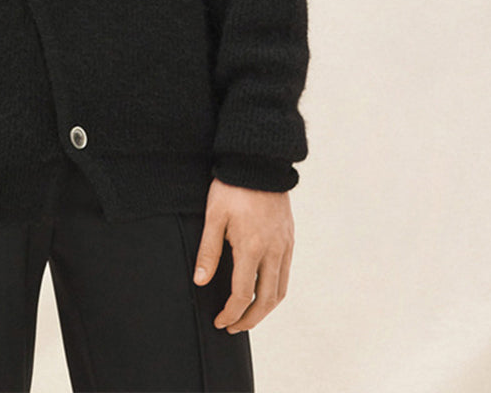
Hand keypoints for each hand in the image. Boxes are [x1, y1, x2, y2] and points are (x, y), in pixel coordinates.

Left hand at [192, 178, 293, 333]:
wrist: (258, 163)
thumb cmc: (231, 187)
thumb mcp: (214, 216)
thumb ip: (208, 250)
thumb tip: (201, 282)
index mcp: (251, 247)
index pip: (242, 294)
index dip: (231, 313)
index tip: (220, 322)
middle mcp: (273, 251)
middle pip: (266, 300)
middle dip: (250, 319)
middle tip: (233, 327)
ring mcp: (285, 245)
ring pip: (280, 290)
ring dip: (265, 309)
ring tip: (247, 315)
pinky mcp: (290, 238)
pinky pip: (286, 273)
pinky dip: (275, 290)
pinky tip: (262, 290)